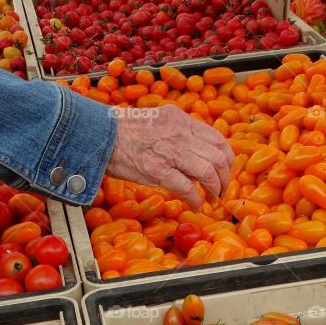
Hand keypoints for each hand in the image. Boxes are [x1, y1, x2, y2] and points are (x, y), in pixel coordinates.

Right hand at [106, 104, 233, 210]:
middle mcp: (180, 133)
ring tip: (212, 200)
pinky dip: (196, 199)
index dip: (227, 159)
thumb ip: (178, 134)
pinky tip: (195, 205)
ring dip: (215, 190)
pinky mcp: (158, 170)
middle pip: (218, 157)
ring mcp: (170, 151)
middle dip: (225, 178)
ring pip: (208, 172)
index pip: (217, 139)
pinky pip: (187, 188)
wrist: (98, 135)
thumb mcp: (158, 122)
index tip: (224, 171)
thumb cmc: (123, 131)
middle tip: (221, 191)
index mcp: (181, 119)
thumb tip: (194, 154)